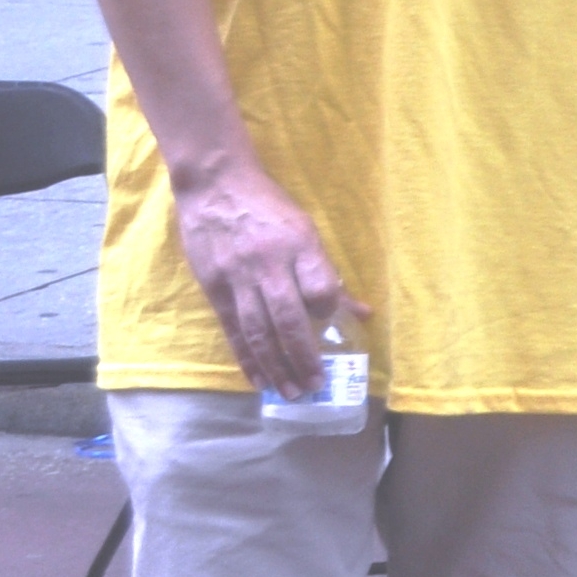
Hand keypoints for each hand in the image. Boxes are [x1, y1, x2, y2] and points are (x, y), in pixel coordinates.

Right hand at [169, 157, 360, 398]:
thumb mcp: (306, 230)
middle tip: (315, 384)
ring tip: (289, 391)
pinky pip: (233, 329)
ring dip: (275, 366)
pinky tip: (257, 378)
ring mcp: (238, 277)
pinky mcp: (214, 287)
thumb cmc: (269, 208)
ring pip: (258, 330)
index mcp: (299, 245)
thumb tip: (362, 311)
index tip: (330, 323)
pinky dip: (246, 357)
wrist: (216, 185)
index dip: (327, 310)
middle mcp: (269, 264)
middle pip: (288, 318)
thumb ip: (327, 272)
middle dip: (303, 356)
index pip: (320, 287)